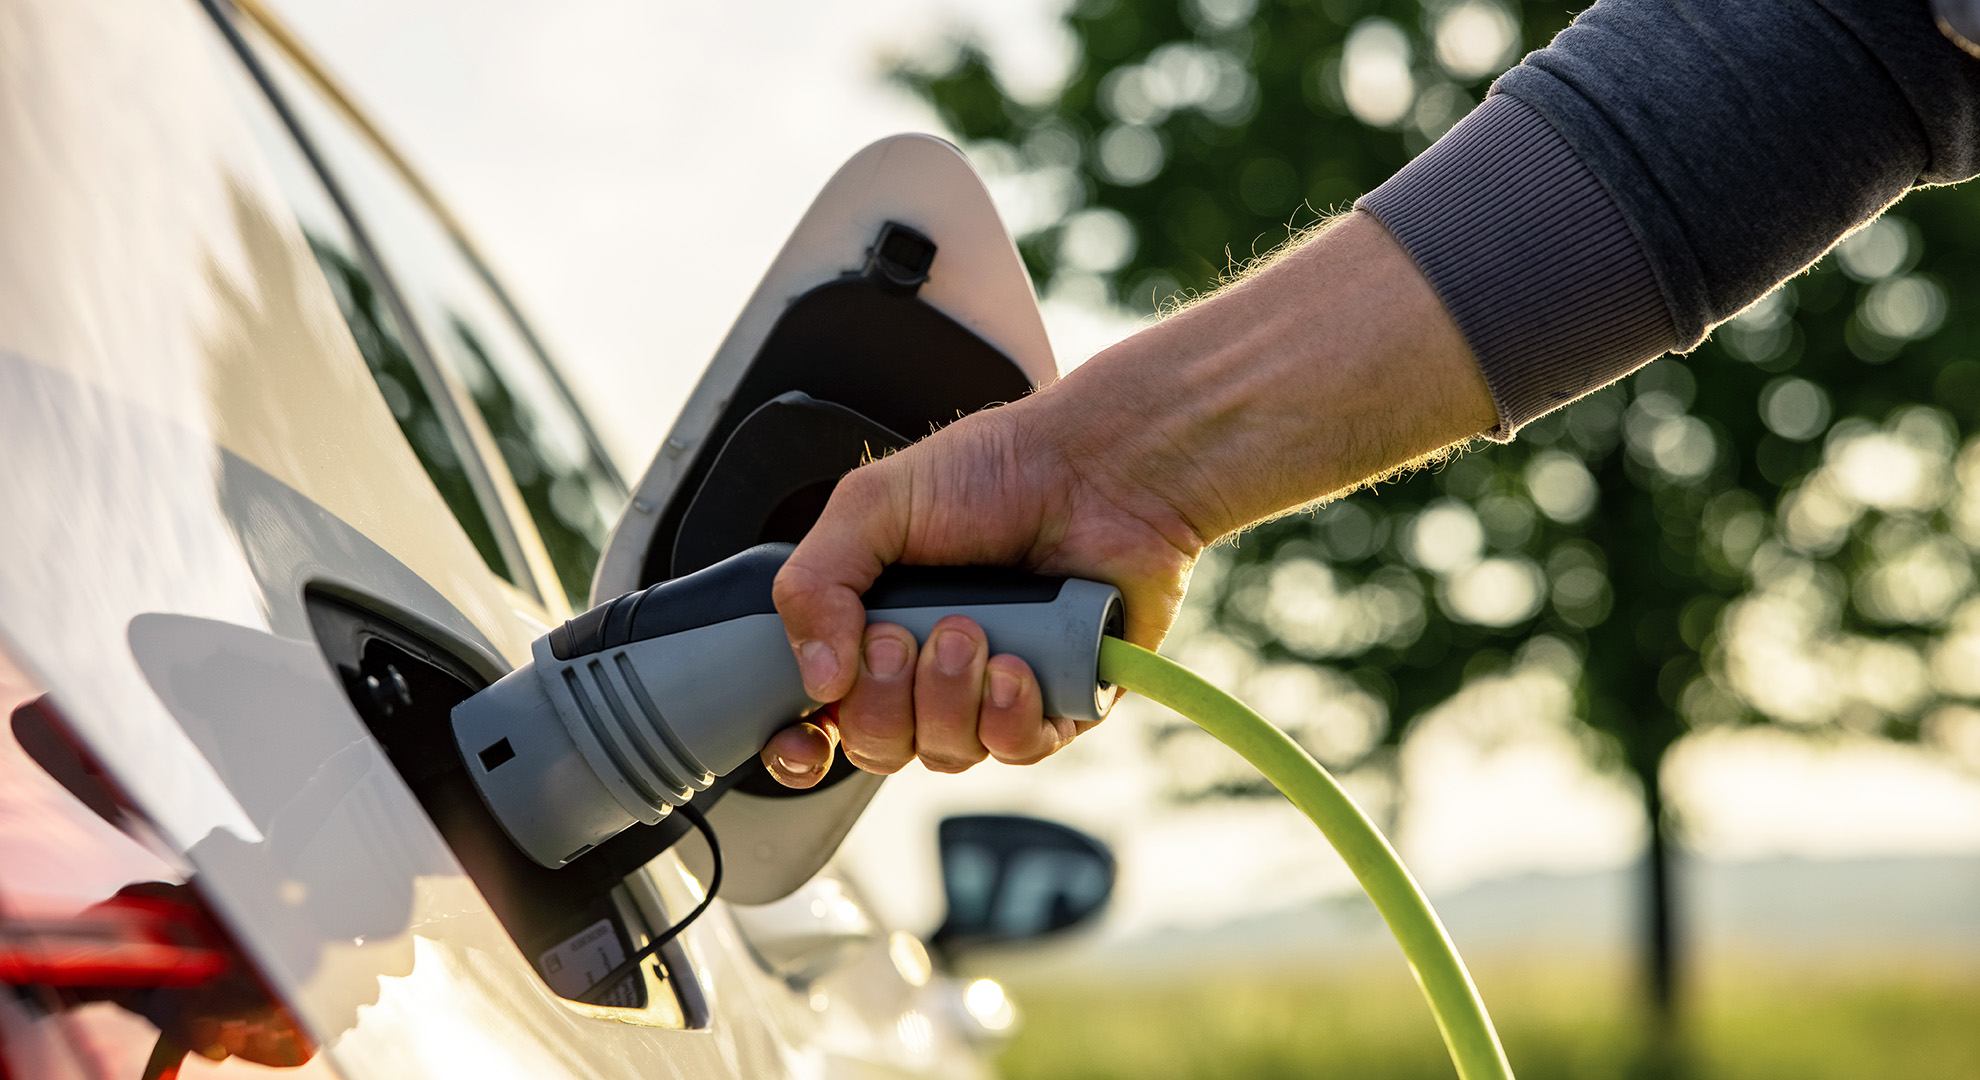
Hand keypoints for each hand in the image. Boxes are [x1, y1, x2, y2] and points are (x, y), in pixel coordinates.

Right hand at [763, 397, 1203, 783]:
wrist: (1100, 467)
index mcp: (874, 624)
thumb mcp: (873, 504)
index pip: (823, 716)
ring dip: (947, 698)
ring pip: (946, 753)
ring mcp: (994, 691)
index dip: (803, 744)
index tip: (803, 738)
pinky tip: (1017, 665)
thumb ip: (815, 582)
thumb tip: (816, 679)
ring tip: (971, 631)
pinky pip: (1016, 750)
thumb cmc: (996, 470)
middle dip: (882, 701)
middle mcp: (930, 668)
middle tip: (903, 637)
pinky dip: (1008, 717)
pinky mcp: (1060, 703)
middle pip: (877, 745)